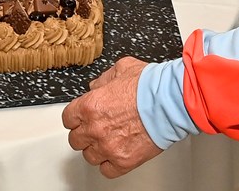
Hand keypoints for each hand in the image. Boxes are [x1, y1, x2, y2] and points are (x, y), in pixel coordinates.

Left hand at [62, 57, 162, 178]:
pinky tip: (116, 154)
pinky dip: (110, 164)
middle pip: (75, 140)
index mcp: (90, 106)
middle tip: (95, 129)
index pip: (68, 119)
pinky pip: (106, 170)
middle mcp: (95, 128)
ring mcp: (108, 147)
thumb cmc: (150, 86)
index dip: (75, 117)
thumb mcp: (122, 68)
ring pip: (89, 156)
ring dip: (96, 149)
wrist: (170, 102)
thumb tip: (96, 86)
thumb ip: (104, 79)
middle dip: (84, 133)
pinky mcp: (123, 161)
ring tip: (108, 141)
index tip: (81, 118)